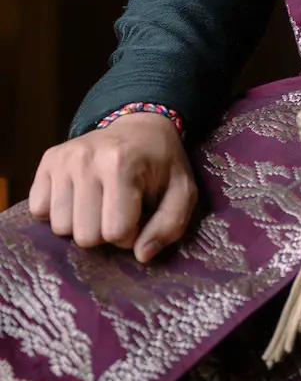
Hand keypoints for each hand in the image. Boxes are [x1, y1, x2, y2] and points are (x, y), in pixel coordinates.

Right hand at [28, 114, 197, 262]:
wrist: (141, 125)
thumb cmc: (162, 163)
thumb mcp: (182, 191)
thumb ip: (170, 226)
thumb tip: (141, 255)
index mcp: (122, 164)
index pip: (116, 232)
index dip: (130, 234)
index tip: (138, 215)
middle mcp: (86, 159)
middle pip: (84, 236)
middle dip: (104, 232)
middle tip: (117, 209)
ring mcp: (63, 159)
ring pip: (60, 228)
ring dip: (81, 224)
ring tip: (99, 202)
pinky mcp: (49, 160)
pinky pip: (39, 211)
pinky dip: (58, 212)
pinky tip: (79, 196)